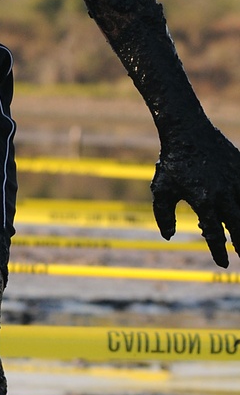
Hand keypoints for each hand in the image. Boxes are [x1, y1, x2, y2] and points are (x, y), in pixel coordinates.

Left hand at [151, 123, 239, 267]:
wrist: (187, 131)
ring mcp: (235, 181)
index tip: (222, 262)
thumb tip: (168, 236)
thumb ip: (163, 216)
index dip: (218, 252)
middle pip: (237, 226)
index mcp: (203, 202)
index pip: (213, 234)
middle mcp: (223, 194)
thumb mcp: (161, 190)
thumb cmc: (171, 163)